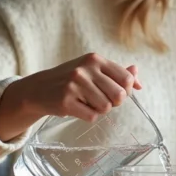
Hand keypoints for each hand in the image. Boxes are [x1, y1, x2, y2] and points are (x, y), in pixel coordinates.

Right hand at [0, 52, 141, 140]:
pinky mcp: (66, 100)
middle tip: (100, 100)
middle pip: (119, 95)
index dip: (126, 91)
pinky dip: (88, 116)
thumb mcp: (93, 70)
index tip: (115, 93)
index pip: (127, 78)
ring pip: (106, 108)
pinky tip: (78, 108)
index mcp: (95, 59)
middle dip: (114, 103)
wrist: (38, 89)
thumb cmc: (71, 80)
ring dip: (99, 110)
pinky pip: (92, 117)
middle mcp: (86, 69)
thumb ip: (116, 72)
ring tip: (86, 103)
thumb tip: (137, 76)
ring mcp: (75, 84)